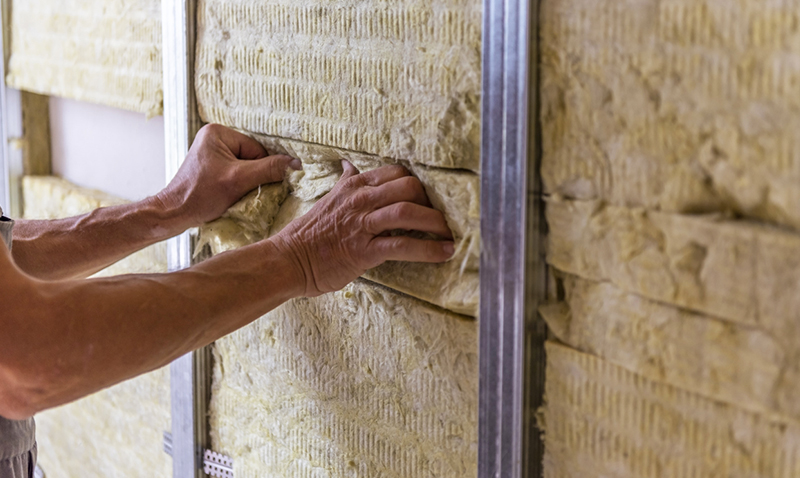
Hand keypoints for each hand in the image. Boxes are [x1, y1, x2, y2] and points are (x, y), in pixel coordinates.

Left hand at [156, 124, 300, 227]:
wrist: (175, 214)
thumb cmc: (201, 195)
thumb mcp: (239, 180)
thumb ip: (270, 169)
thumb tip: (296, 164)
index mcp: (218, 132)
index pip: (257, 149)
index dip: (260, 170)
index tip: (250, 185)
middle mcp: (215, 137)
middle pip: (253, 158)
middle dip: (252, 176)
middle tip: (242, 191)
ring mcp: (213, 152)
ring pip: (247, 167)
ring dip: (246, 182)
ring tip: (234, 193)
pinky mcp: (212, 166)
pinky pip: (237, 173)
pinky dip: (238, 185)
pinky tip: (230, 194)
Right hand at [272, 161, 454, 296]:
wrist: (289, 260)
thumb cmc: (311, 234)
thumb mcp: (329, 199)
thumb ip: (346, 182)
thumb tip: (349, 164)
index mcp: (355, 186)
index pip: (398, 172)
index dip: (419, 185)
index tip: (429, 200)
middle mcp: (361, 200)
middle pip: (410, 186)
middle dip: (432, 202)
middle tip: (442, 218)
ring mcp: (362, 224)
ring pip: (409, 211)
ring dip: (436, 223)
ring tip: (450, 234)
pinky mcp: (364, 250)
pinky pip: (403, 245)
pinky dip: (428, 249)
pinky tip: (444, 253)